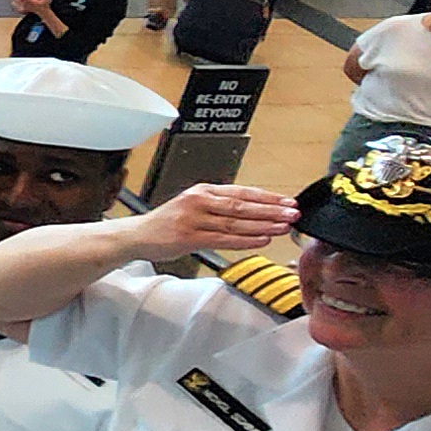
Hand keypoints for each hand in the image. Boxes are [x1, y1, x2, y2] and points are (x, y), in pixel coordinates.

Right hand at [139, 181, 296, 259]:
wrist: (137, 235)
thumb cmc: (167, 224)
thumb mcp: (193, 207)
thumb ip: (220, 208)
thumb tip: (255, 212)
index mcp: (203, 191)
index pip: (242, 192)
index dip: (268, 197)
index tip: (288, 201)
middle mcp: (198, 201)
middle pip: (242, 206)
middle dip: (271, 210)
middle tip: (293, 213)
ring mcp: (193, 219)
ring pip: (236, 222)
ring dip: (263, 225)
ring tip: (283, 227)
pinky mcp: (188, 237)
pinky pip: (223, 238)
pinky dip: (245, 240)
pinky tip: (261, 240)